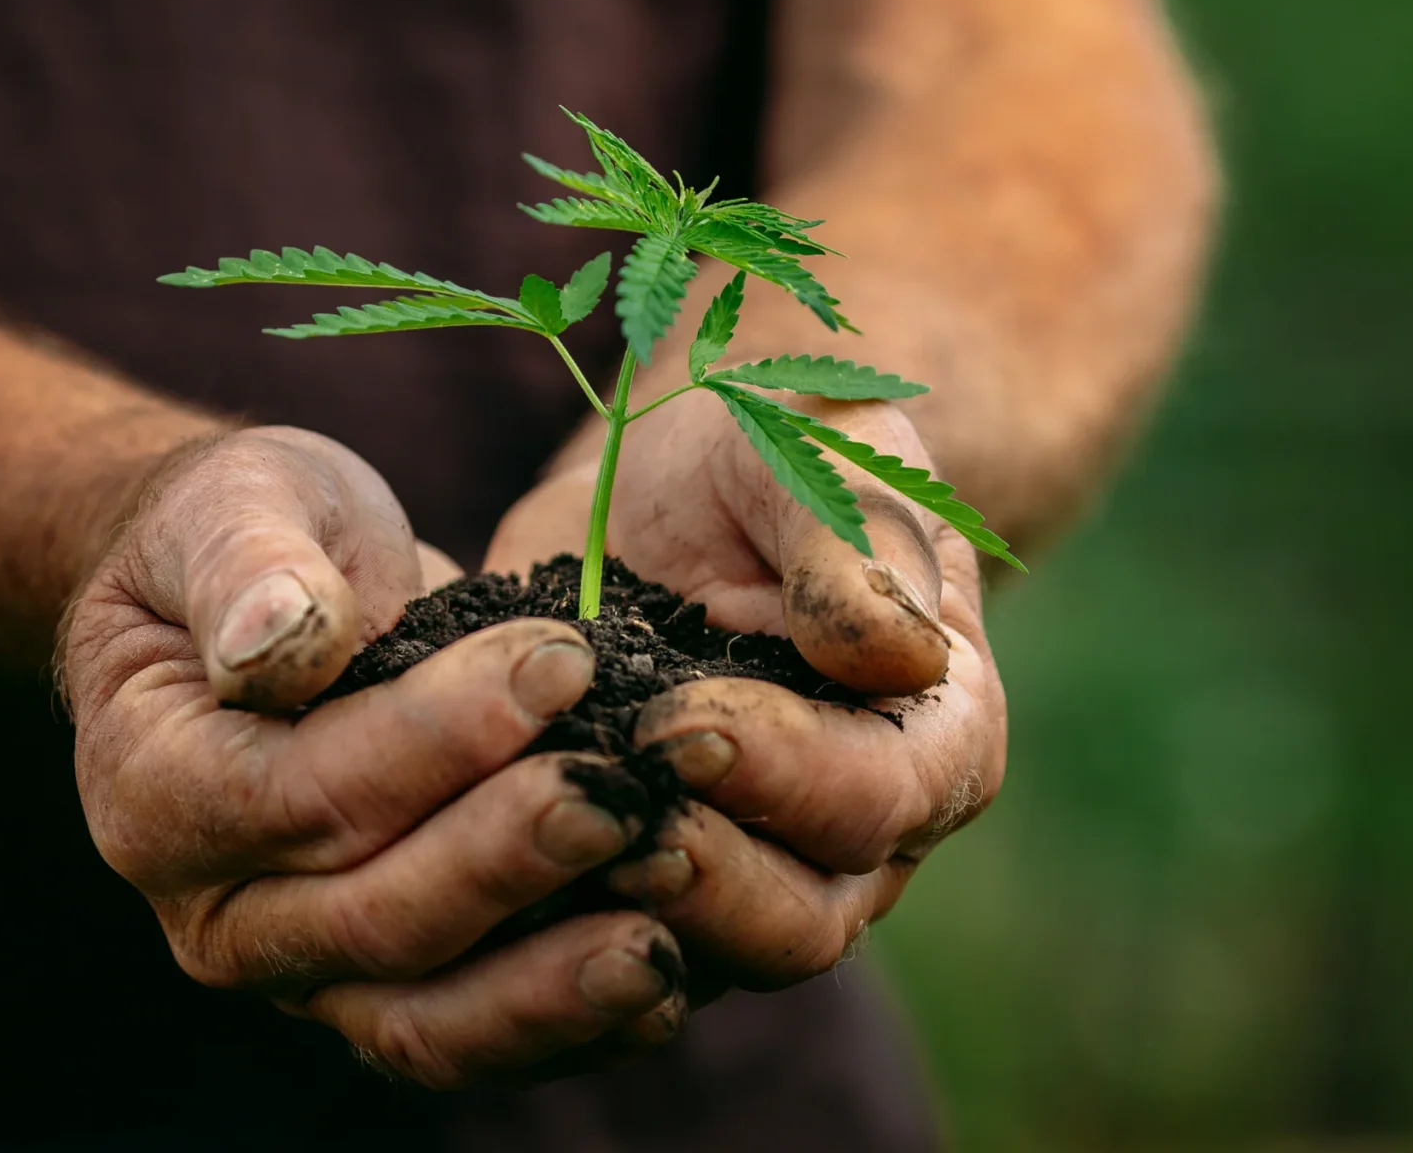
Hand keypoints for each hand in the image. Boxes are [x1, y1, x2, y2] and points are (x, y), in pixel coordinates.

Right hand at [62, 425, 689, 1087]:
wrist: (275, 605)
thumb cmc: (257, 537)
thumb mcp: (236, 502)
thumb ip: (249, 563)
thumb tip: (281, 640)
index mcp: (156, 791)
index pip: (297, 795)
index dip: (433, 737)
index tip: (556, 662)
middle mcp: (220, 912)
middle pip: (371, 920)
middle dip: (506, 859)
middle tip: (621, 792)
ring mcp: (308, 970)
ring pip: (425, 1018)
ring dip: (548, 986)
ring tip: (661, 939)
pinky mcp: (396, 993)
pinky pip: (480, 1038)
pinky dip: (572, 1027)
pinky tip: (666, 982)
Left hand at [488, 394, 1006, 992]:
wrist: (677, 479)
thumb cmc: (778, 450)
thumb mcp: (822, 451)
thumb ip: (858, 543)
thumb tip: (896, 652)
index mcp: (937, 735)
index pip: (877, 797)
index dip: (782, 773)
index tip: (679, 720)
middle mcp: (865, 839)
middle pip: (802, 920)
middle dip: (701, 876)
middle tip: (598, 803)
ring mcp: (759, 882)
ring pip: (704, 962)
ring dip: (617, 917)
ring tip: (531, 844)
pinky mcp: (651, 894)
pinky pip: (604, 958)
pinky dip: (544, 940)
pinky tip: (476, 887)